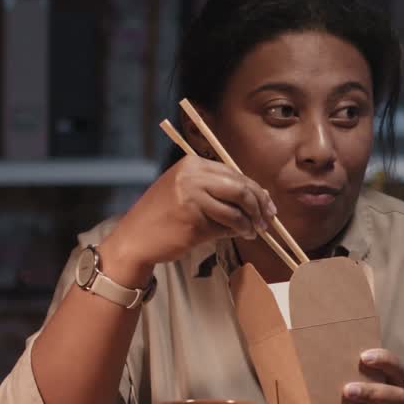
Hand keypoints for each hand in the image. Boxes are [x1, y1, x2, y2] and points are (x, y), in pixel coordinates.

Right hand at [102, 154, 276, 271]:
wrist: (135, 238)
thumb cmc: (165, 217)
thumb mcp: (189, 192)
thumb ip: (220, 190)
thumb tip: (261, 196)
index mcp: (193, 164)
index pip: (235, 174)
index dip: (256, 191)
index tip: (268, 206)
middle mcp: (192, 176)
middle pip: (241, 188)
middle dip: (259, 205)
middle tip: (267, 220)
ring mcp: (192, 196)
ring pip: (237, 208)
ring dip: (251, 222)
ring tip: (254, 231)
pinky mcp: (194, 219)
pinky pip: (227, 224)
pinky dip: (239, 230)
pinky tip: (241, 235)